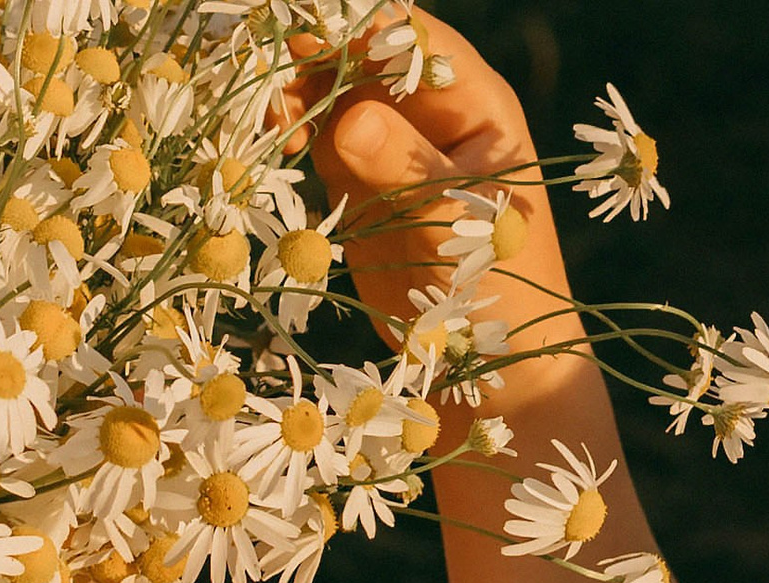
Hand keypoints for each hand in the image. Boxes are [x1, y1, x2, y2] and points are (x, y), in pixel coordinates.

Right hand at [302, 13, 592, 415]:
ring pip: (332, 91)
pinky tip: (272, 141)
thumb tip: (351, 119)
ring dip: (294, 90)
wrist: (493, 364)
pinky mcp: (361, 178)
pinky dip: (289, 129)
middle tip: (269, 69)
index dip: (361, 27)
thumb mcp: (460, 227)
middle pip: (363, 55)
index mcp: (477, 106)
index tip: (309, 34)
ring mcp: (394, 143)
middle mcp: (433, 113)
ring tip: (268, 116)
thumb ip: (408, 171)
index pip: (414, 40)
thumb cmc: (500, 290)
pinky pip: (317, 134)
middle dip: (315, 53)